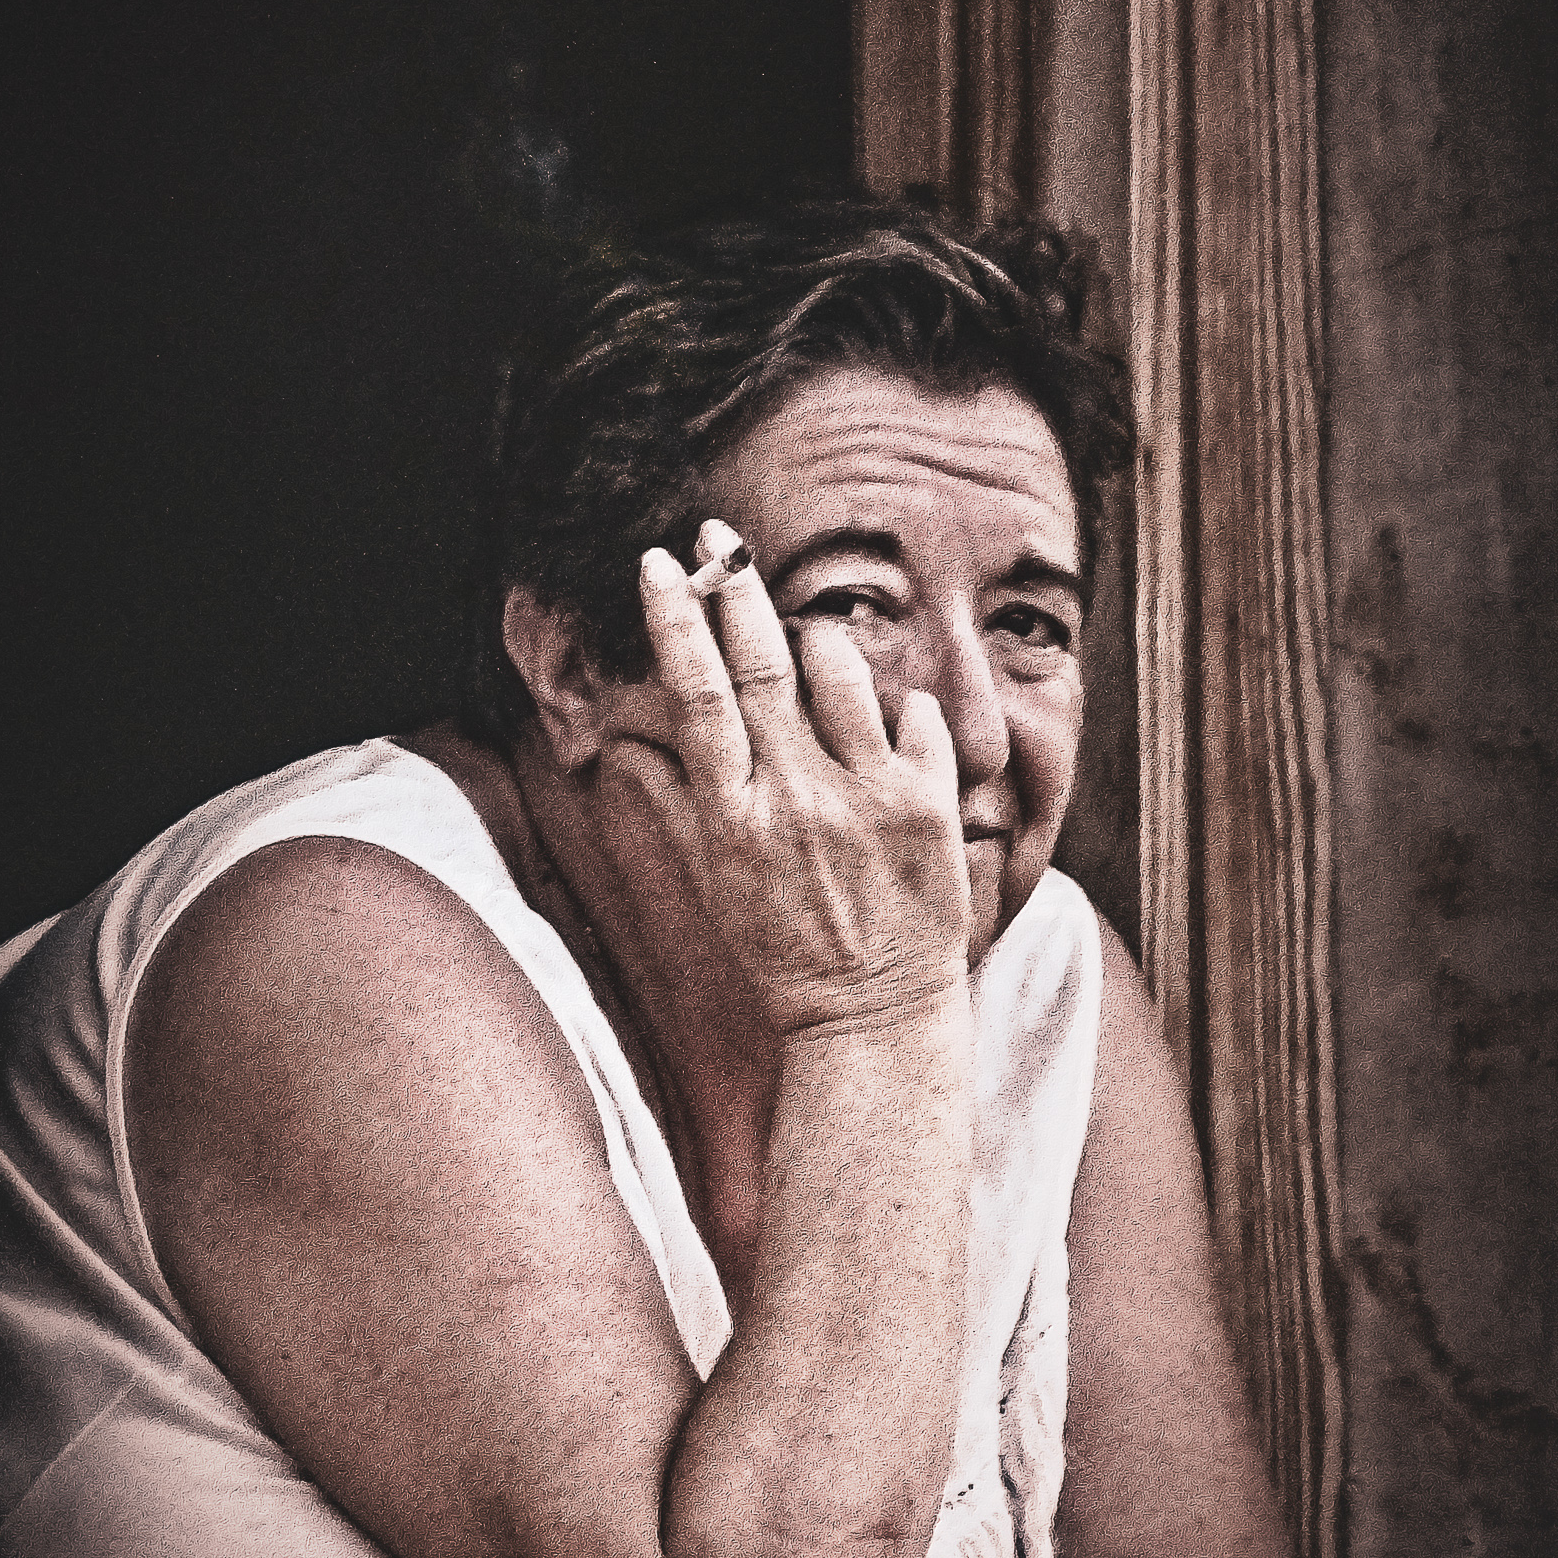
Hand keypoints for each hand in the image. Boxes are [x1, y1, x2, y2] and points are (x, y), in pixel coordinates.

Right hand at [606, 540, 971, 1035]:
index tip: (662, 564)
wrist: (870, 1020)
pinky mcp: (928, 807)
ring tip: (807, 638)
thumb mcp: (714, 881)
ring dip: (820, 636)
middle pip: (762, 661)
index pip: (696, 693)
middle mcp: (795, 798)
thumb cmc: (784, 953)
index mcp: (732, 817)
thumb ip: (675, 802)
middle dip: (735, 585)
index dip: (676, 620)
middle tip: (722, 537)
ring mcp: (866, 798)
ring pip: (840, 667)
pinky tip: (883, 722)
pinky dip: (898, 701)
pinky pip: (914, 711)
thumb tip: (629, 738)